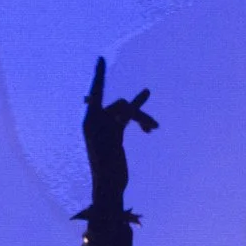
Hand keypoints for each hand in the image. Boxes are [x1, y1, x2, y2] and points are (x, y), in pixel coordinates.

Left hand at [81, 57, 156, 209]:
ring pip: (128, 113)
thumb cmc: (107, 169)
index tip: (101, 58)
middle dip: (137, 114)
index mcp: (91, 121)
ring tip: (154, 128)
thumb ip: (119, 122)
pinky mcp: (116, 133)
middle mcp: (97, 121)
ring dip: (141, 118)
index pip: (96, 92)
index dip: (99, 75)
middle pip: (121, 106)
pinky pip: (128, 118)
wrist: (109, 187)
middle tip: (152, 127)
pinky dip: (140, 117)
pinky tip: (150, 126)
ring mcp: (107, 126)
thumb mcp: (112, 144)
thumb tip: (128, 107)